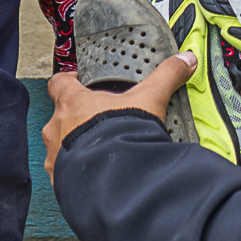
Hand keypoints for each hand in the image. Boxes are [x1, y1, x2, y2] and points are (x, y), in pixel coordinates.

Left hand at [42, 53, 197, 176]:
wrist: (114, 180)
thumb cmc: (121, 134)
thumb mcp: (149, 100)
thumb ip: (166, 77)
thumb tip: (186, 59)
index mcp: (72, 103)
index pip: (58, 83)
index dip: (67, 81)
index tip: (78, 81)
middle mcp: (56, 127)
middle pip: (60, 117)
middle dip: (77, 120)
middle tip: (100, 122)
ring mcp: (54, 156)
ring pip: (60, 146)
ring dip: (75, 147)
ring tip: (100, 151)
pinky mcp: (59, 180)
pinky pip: (64, 172)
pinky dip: (76, 172)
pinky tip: (97, 173)